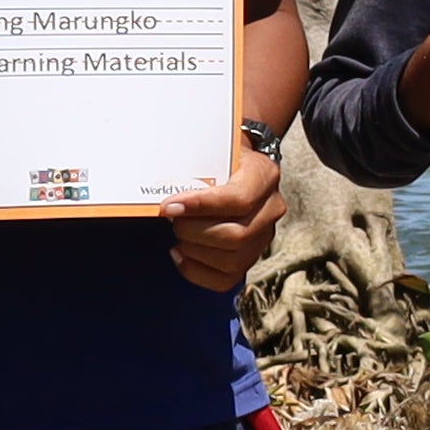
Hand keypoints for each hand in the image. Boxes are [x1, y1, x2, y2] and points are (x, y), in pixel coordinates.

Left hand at [157, 145, 285, 294]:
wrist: (236, 165)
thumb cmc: (216, 156)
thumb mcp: (210, 149)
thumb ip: (191, 161)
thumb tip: (157, 180)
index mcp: (264, 175)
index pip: (239, 200)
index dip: (200, 207)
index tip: (169, 206)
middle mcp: (271, 208)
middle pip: (236, 235)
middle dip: (193, 231)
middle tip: (172, 220)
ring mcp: (264, 236)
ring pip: (232, 260)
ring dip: (194, 250)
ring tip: (178, 234)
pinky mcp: (251, 256)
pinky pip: (226, 279)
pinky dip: (196, 271)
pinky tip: (180, 253)